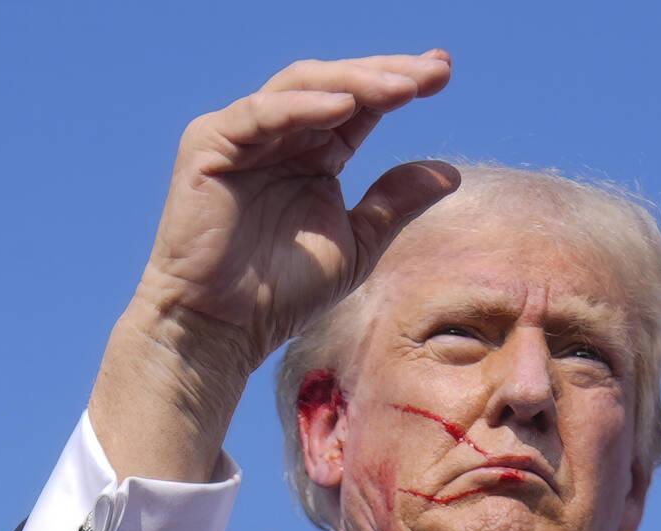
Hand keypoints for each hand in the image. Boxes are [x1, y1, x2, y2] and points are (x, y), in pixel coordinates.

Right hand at [91, 52, 459, 482]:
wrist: (225, 328)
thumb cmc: (283, 294)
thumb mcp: (356, 243)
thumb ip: (394, 203)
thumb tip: (453, 173)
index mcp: (315, 154)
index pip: (362, 105)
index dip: (400, 83)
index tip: (444, 74)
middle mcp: (280, 136)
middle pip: (336, 85)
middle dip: (386, 73)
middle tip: (433, 72)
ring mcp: (241, 136)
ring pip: (301, 87)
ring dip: (354, 83)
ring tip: (402, 88)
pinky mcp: (208, 145)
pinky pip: (260, 114)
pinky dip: (302, 107)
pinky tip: (345, 108)